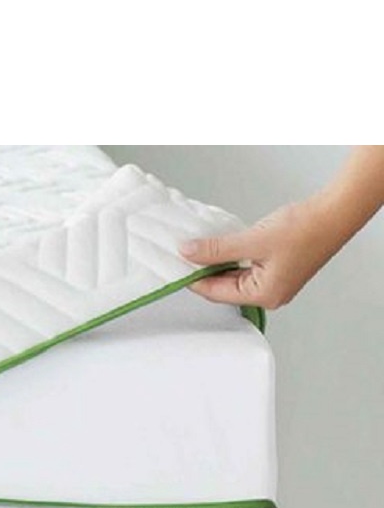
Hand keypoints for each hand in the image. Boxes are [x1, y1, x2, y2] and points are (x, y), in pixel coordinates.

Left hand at [179, 197, 346, 309]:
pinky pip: (244, 267)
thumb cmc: (305, 229)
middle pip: (223, 287)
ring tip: (198, 249)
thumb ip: (216, 249)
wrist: (334, 212)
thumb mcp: (252, 240)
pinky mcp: (275, 268)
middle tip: (182, 255)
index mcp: (264, 295)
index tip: (174, 266)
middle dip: (203, 270)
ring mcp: (273, 281)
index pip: (215, 292)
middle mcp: (269, 294)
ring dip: (216, 262)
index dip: (192, 278)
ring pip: (233, 276)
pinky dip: (230, 257)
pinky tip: (219, 247)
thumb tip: (188, 252)